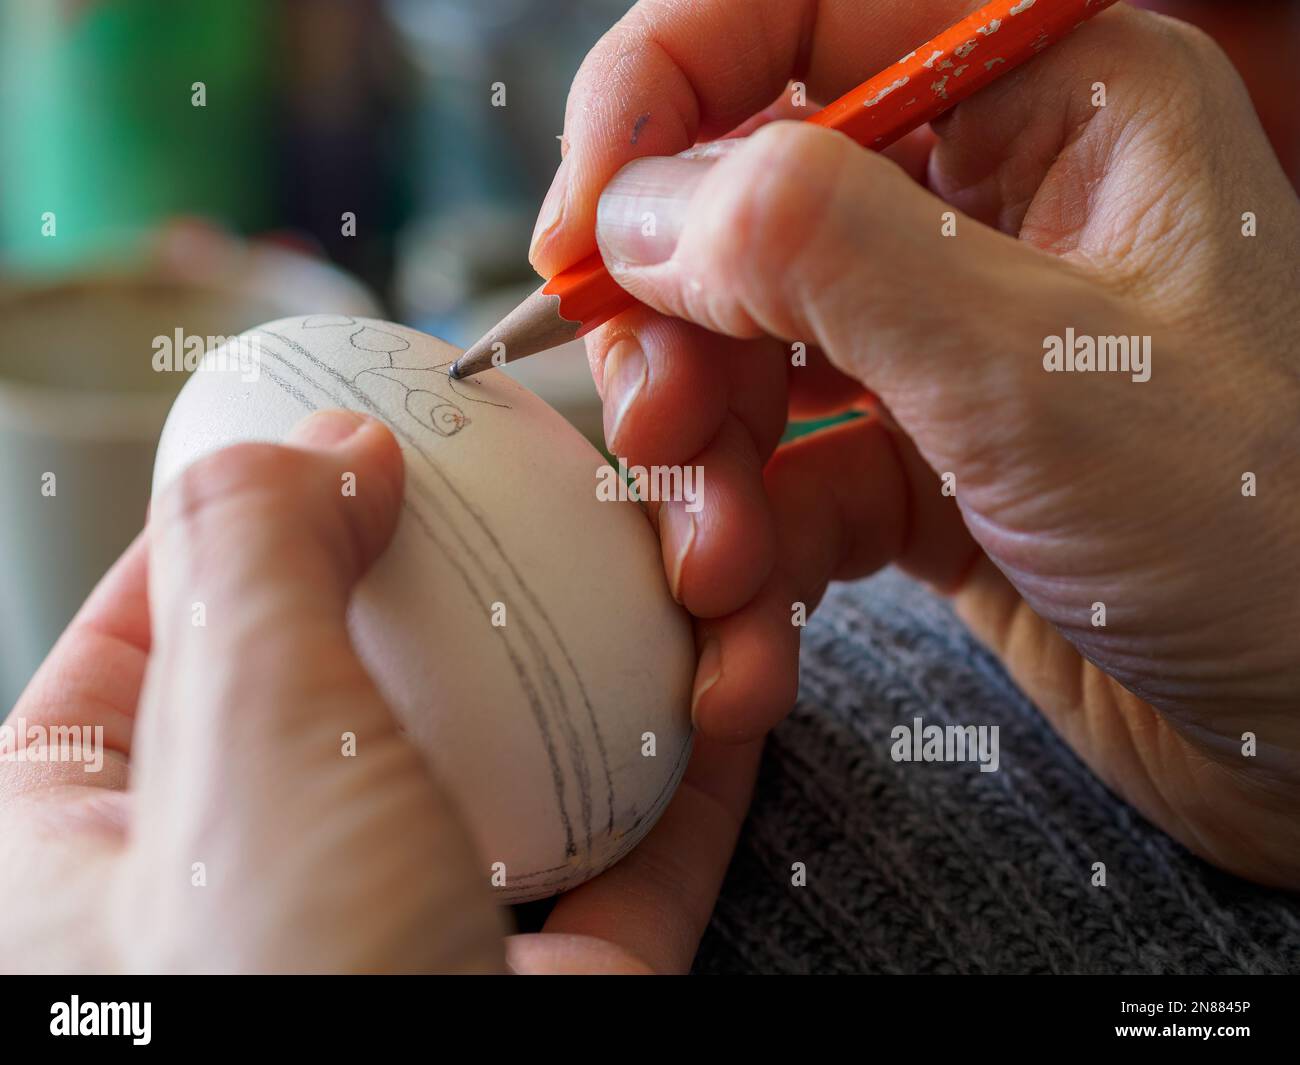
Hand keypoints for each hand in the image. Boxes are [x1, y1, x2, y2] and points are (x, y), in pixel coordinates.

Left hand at [0, 411, 757, 972]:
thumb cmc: (283, 999)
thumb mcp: (238, 742)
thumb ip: (256, 557)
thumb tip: (321, 444)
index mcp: (93, 852)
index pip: (150, 634)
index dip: (246, 517)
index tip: (347, 433)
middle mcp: (255, 897)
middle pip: (368, 681)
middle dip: (462, 576)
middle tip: (529, 480)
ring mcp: (420, 947)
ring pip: (518, 764)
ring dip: (606, 663)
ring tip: (665, 562)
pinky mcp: (557, 1000)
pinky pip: (634, 857)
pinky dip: (692, 767)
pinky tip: (736, 677)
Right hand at [534, 1, 1299, 885]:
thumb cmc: (1263, 531)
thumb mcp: (1033, 373)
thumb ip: (825, 255)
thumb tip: (642, 208)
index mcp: (1049, 108)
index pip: (797, 20)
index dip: (660, 99)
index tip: (579, 230)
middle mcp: (985, 211)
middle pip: (741, 213)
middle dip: (680, 340)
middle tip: (661, 438)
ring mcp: (944, 347)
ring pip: (747, 363)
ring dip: (705, 479)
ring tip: (717, 582)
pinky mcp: (920, 471)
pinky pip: (786, 487)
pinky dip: (751, 566)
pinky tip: (749, 651)